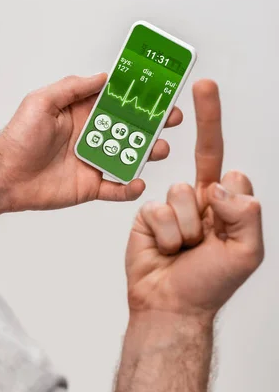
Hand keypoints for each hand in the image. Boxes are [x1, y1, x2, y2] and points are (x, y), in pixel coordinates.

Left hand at [0, 74, 182, 210]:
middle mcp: (93, 136)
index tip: (160, 88)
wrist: (6, 177)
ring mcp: (94, 162)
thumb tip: (103, 76)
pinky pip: (117, 189)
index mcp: (83, 113)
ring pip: (129, 156)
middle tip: (171, 119)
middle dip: (153, 123)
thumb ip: (72, 88)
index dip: (139, 95)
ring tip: (158, 149)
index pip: (117, 101)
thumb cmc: (18, 138)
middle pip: (131, 128)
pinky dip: (130, 188)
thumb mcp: (41, 102)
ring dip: (148, 152)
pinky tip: (137, 182)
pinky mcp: (92, 186)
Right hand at [126, 80, 263, 319]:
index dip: (215, 126)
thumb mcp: (246, 252)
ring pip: (179, 193)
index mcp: (223, 206)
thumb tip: (222, 184)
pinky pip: (157, 210)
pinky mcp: (145, 216)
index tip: (203, 86)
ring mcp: (170, 207)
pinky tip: (165, 250)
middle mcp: (197, 201)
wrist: (170, 306)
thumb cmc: (209, 284)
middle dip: (207, 147)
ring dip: (185, 229)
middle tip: (205, 119)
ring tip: (183, 250)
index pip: (226, 163)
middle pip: (203, 166)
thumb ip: (245, 214)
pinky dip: (166, 235)